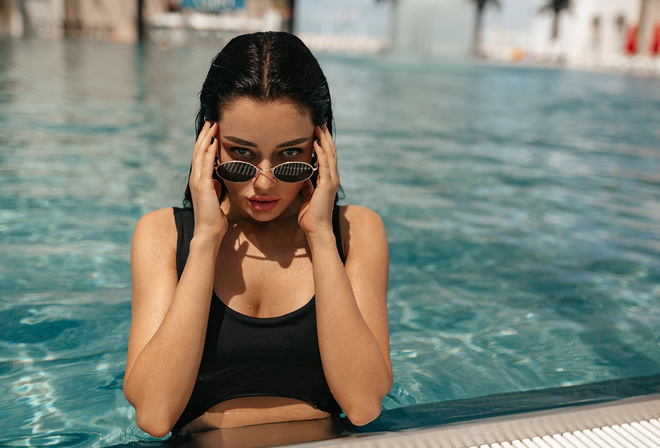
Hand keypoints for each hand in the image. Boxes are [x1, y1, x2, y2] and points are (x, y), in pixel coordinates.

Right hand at [189, 120, 227, 239]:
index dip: (205, 141)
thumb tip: (218, 178)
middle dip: (205, 134)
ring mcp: (198, 181)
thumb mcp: (215, 196)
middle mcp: (196, 178)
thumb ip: (215, 185)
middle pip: (198, 150)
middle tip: (211, 120)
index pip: (200, 156)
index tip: (211, 129)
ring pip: (200, 154)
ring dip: (207, 137)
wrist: (209, 231)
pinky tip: (214, 141)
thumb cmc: (214, 217)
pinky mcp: (204, 186)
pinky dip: (210, 151)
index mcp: (199, 180)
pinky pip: (206, 164)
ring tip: (213, 124)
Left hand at [298, 124, 338, 235]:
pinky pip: (325, 164)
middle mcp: (332, 178)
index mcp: (327, 180)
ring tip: (318, 127)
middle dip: (325, 137)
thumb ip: (307, 186)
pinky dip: (321, 152)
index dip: (323, 143)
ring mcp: (331, 180)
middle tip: (320, 123)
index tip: (317, 132)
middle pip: (331, 152)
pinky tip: (316, 142)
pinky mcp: (327, 184)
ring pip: (330, 155)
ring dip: (324, 140)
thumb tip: (303, 177)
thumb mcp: (307, 197)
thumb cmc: (311, 216)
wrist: (316, 229)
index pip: (327, 157)